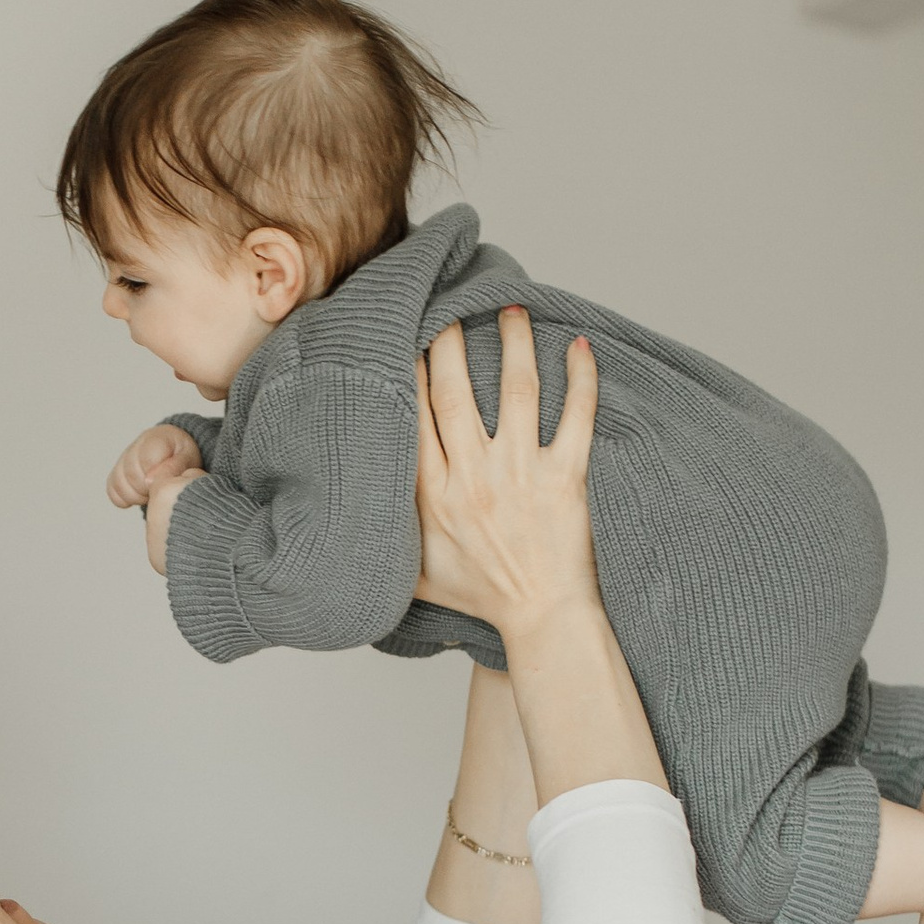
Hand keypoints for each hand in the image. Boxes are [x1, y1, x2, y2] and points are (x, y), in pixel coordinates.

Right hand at [105, 422, 204, 511]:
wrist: (174, 450)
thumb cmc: (181, 455)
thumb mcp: (188, 458)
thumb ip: (174, 466)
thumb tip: (151, 479)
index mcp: (155, 439)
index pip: (146, 461)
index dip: (156, 477)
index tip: (166, 482)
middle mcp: (136, 446)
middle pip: (131, 475)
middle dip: (147, 489)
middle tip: (161, 489)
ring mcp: (123, 459)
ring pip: (119, 483)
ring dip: (137, 496)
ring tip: (152, 492)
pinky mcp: (116, 472)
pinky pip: (112, 490)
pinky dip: (125, 499)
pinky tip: (140, 496)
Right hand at [412, 307, 600, 647]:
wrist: (541, 618)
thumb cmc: (480, 597)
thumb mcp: (413, 575)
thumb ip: (384, 540)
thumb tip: (343, 525)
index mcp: (432, 495)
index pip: (416, 416)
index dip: (412, 370)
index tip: (411, 336)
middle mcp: (473, 478)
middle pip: (455, 392)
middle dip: (450, 341)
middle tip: (450, 305)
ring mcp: (521, 476)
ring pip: (516, 391)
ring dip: (512, 343)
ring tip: (510, 310)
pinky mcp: (564, 479)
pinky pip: (575, 417)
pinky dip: (581, 379)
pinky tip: (578, 345)